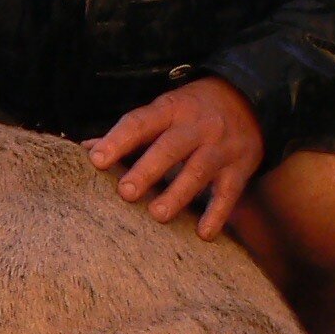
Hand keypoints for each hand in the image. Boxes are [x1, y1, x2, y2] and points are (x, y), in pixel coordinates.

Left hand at [88, 77, 263, 239]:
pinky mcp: (240, 168)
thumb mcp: (164, 109)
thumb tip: (85, 149)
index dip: (118, 140)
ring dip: (178, 194)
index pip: (141, 122)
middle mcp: (197, 126)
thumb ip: (128, 131)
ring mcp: (220, 147)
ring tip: (157, 215)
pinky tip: (203, 233)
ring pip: (198, 171)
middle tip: (125, 193)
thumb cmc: (192, 110)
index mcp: (171, 109)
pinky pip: (229, 193)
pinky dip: (217, 214)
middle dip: (147, 170)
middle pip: (170, 148)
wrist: (249, 100)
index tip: (96, 159)